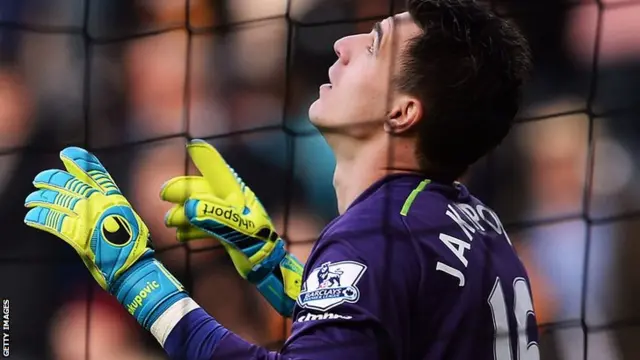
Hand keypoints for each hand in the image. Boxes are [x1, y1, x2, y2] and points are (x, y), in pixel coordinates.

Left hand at [24, 147, 184, 327]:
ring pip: (59, 201)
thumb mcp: (128, 221)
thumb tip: (99, 204)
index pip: (95, 173)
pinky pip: (54, 223)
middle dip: (52, 179)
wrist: (136, 269)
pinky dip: (40, 218)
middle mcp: (102, 204)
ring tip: (31, 199)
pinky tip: (31, 217)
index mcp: (116, 199)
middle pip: (71, 184)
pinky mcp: (79, 236)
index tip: (67, 154)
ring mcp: (90, 219)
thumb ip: (112, 210)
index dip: (80, 161)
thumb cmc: (135, 249)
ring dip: (41, 199)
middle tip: (40, 179)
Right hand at [160, 139, 301, 315]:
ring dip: (185, 212)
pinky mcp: (229, 233)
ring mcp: (231, 217)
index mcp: (238, 195)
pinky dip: (192, 228)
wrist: (268, 268)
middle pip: (204, 190)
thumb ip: (215, 216)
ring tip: (170, 221)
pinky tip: (180, 235)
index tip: (193, 145)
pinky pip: (206, 225)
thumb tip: (189, 206)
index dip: (206, 158)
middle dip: (184, 190)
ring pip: (202, 208)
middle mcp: (233, 203)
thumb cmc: (258, 245)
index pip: (218, 171)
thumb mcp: (239, 229)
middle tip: (164, 194)